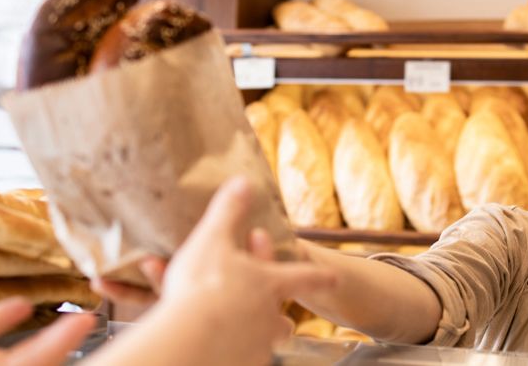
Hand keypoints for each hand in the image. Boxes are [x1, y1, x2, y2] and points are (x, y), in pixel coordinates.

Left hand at [0, 233, 95, 365]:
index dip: (1, 314)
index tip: (22, 303)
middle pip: (13, 348)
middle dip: (43, 335)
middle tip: (70, 318)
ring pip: (31, 359)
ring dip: (62, 341)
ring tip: (89, 320)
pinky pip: (35, 363)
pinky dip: (60, 346)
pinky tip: (82, 325)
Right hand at [86, 177, 336, 365]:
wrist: (193, 339)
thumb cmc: (204, 286)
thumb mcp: (213, 240)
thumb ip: (229, 211)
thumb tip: (243, 180)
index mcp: (270, 283)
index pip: (304, 277)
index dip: (319, 276)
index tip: (334, 278)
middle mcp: (269, 317)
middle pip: (282, 320)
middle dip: (281, 318)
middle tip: (284, 319)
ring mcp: (256, 346)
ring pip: (264, 344)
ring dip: (256, 339)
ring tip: (244, 337)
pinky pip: (241, 361)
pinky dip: (233, 357)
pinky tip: (221, 355)